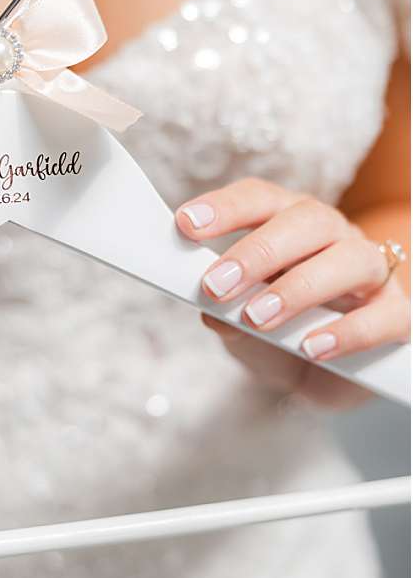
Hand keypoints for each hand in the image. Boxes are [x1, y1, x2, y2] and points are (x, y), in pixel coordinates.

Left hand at [176, 176, 408, 387]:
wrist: (323, 377)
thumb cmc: (278, 333)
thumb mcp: (239, 324)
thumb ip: (225, 311)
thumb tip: (210, 309)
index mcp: (288, 225)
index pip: (261, 199)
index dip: (227, 207)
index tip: (186, 223)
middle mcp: (333, 238)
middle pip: (307, 220)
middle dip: (259, 251)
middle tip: (215, 286)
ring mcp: (371, 274)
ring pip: (352, 259)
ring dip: (299, 287)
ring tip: (257, 318)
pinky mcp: (397, 315)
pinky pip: (386, 315)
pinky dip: (349, 331)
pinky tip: (311, 347)